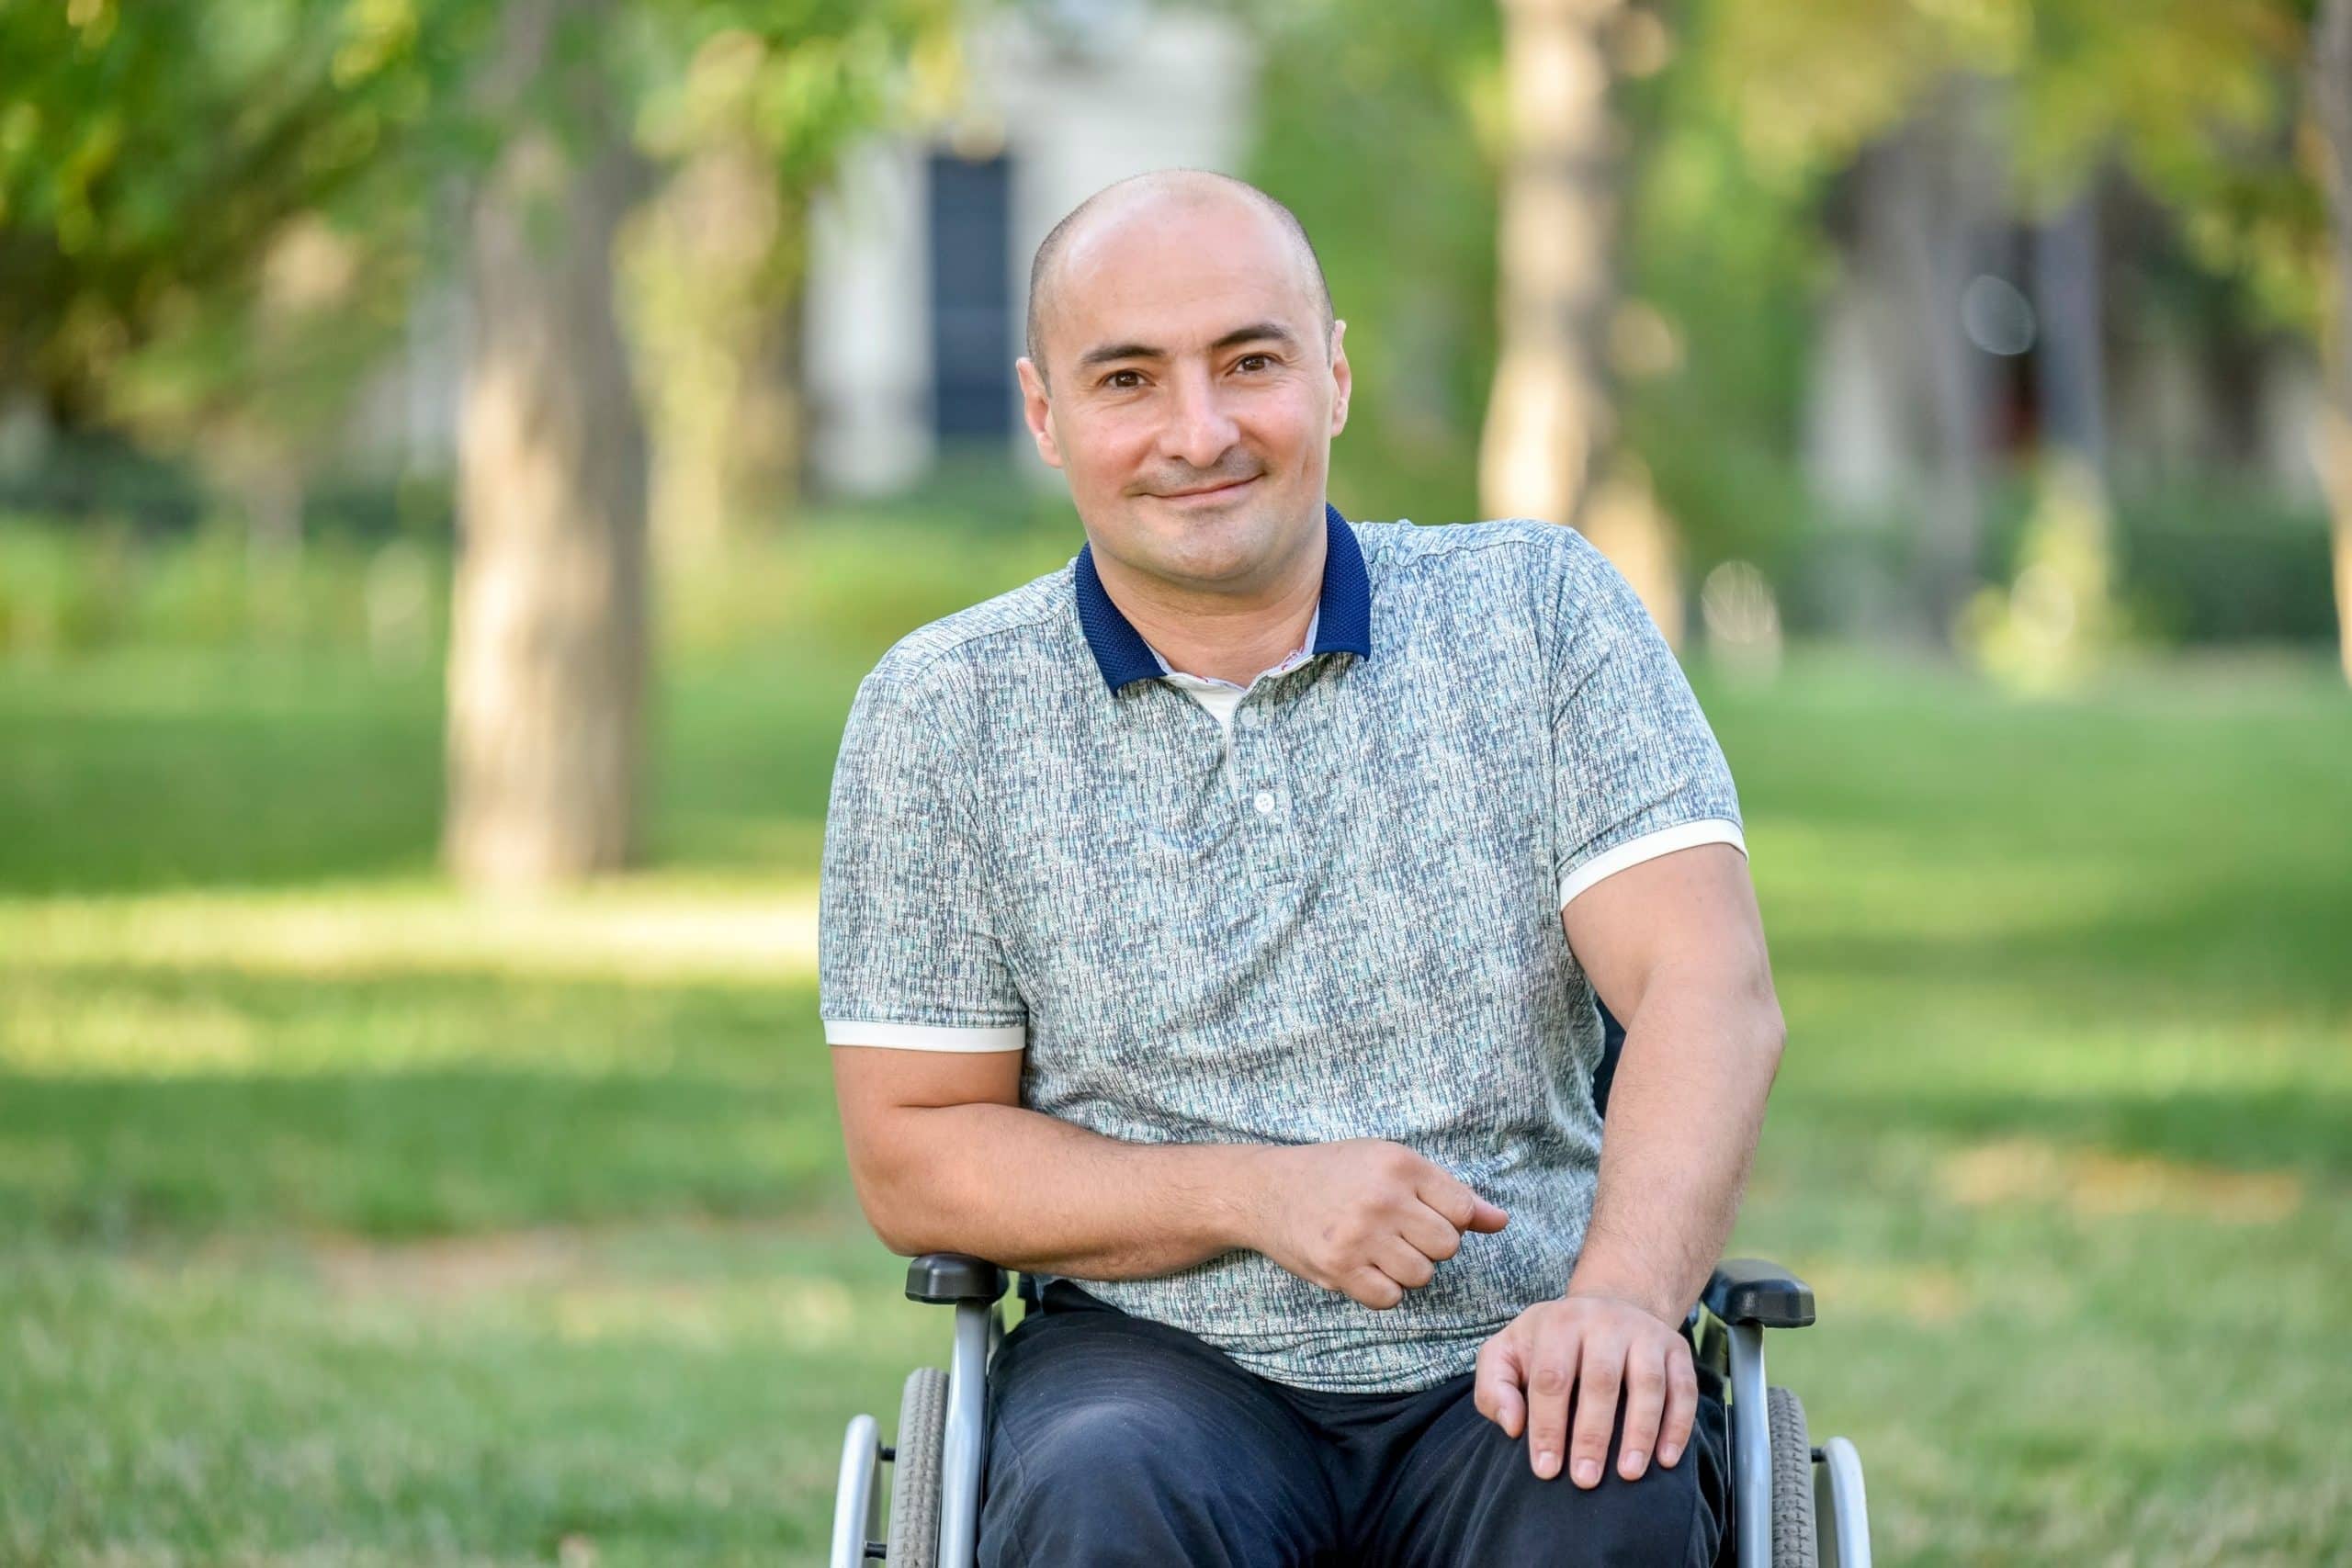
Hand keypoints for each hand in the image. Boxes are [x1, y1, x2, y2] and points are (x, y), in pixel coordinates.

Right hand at [1242, 1140, 1508, 1308]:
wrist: (1267, 1190)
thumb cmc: (1337, 1173)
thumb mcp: (1392, 1163)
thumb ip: (1449, 1192)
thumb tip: (1501, 1220)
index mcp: (1400, 1164)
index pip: (1463, 1209)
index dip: (1451, 1218)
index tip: (1424, 1213)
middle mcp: (1382, 1198)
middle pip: (1447, 1246)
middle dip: (1429, 1244)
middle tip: (1398, 1231)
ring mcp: (1360, 1236)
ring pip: (1422, 1275)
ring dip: (1407, 1269)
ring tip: (1380, 1248)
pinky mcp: (1339, 1268)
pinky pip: (1390, 1297)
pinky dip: (1383, 1289)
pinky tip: (1364, 1266)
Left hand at [1473, 1292, 1697, 1486]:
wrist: (1605, 1308)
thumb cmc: (1549, 1345)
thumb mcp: (1508, 1353)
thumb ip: (1495, 1387)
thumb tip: (1513, 1425)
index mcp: (1559, 1323)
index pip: (1551, 1378)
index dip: (1547, 1426)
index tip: (1546, 1469)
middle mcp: (1604, 1321)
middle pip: (1600, 1381)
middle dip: (1591, 1434)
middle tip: (1585, 1479)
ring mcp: (1644, 1332)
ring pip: (1647, 1384)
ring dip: (1640, 1432)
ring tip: (1629, 1474)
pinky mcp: (1676, 1348)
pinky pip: (1683, 1388)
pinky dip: (1678, 1425)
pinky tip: (1665, 1459)